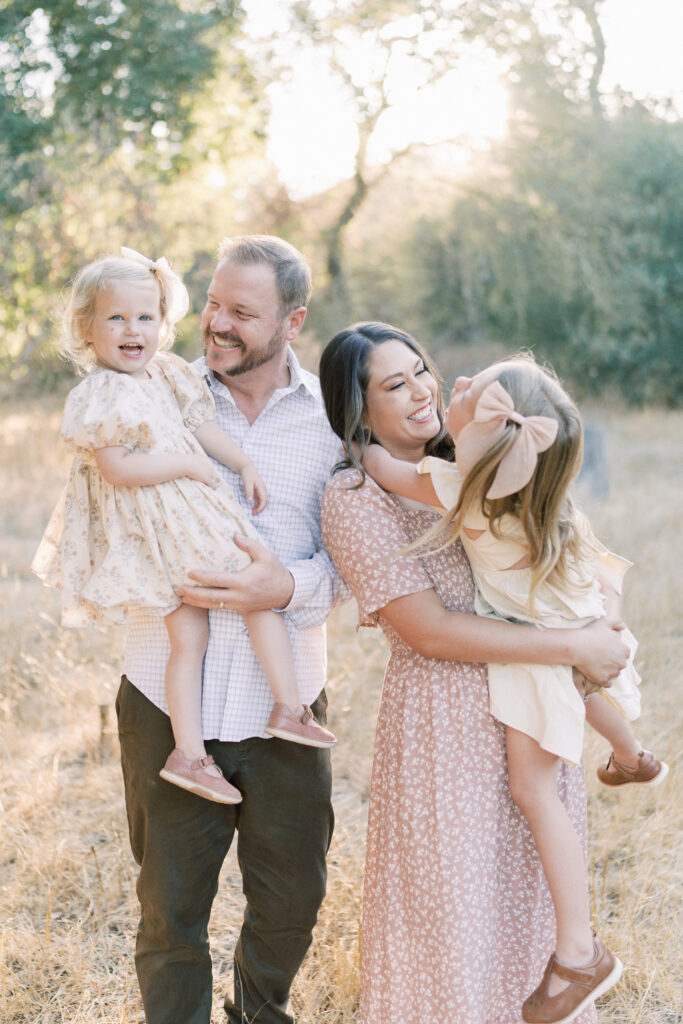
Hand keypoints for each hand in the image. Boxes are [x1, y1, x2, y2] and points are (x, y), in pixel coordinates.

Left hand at [178, 534, 294, 612]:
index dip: (202, 577)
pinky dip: (206, 605)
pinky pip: (220, 608)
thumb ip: (250, 544)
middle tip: (178, 588)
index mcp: (244, 582)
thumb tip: (234, 535)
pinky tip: (196, 602)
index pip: (218, 580)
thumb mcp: (266, 555)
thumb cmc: (275, 571)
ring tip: (181, 597)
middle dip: (193, 594)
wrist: (286, 593)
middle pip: (211, 597)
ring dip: (196, 602)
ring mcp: (239, 604)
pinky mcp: (240, 608)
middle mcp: (239, 595)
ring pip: (213, 605)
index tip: (189, 572)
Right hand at [185, 454, 218, 488]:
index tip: (204, 472)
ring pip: (211, 478)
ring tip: (209, 485)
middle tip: (206, 479)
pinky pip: (211, 483)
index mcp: (205, 460)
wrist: (187, 463)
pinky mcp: (207, 478)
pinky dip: (213, 486)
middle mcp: (209, 465)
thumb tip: (185, 456)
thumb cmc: (185, 460)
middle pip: (211, 472)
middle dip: (209, 475)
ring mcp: (208, 472)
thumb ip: (190, 458)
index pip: (208, 466)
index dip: (206, 470)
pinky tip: (214, 489)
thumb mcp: (189, 457)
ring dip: (210, 481)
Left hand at [241, 463, 267, 513]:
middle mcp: (262, 489)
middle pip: (264, 501)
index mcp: (261, 488)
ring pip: (261, 500)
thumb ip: (249, 491)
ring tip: (253, 511)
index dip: (261, 507)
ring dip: (258, 506)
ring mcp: (260, 490)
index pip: (264, 500)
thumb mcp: (248, 483)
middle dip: (260, 508)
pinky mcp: (257, 490)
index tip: (255, 512)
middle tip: (254, 513)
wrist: (246, 467)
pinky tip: (252, 506)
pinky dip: (256, 503)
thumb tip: (250, 500)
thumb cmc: (247, 474)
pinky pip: (258, 498)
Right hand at [571, 617, 627, 686]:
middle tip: (599, 657)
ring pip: (613, 674)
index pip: (623, 653)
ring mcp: (613, 673)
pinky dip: (602, 679)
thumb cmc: (590, 633)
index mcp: (624, 650)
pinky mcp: (603, 680)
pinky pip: (607, 683)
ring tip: (595, 664)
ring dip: (607, 670)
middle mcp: (622, 663)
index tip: (604, 649)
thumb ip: (617, 622)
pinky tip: (595, 672)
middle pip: (619, 664)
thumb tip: (623, 627)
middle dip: (611, 662)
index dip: (613, 651)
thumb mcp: (605, 621)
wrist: (576, 646)